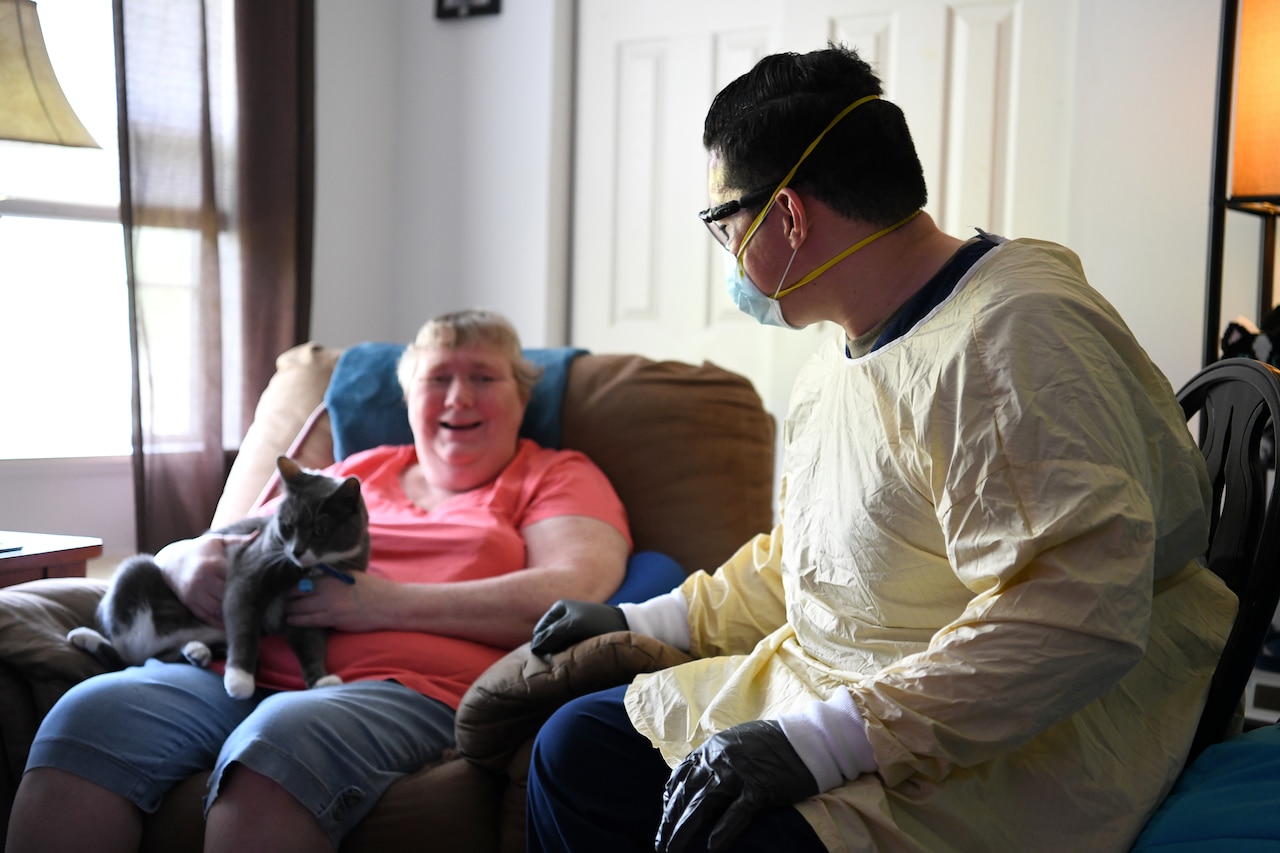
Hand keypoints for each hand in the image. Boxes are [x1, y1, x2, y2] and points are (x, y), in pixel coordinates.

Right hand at [154, 531, 256, 626]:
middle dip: (242, 603)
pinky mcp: (189, 603)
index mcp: (213, 565)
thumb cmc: (201, 549)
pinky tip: (231, 625)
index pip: (234, 580)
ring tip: (248, 618)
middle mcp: (202, 581)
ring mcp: (194, 594)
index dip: (249, 586)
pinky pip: (206, 617)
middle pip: (226, 598)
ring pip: (217, 610)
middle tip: (260, 608)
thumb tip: (259, 535)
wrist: (171, 560)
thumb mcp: (218, 541)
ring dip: (231, 616)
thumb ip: (239, 540)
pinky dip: (219, 623)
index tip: (264, 590)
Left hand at [286, 570, 389, 631]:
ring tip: (284, 613)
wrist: (390, 604)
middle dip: (287, 598)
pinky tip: (291, 621)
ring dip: (290, 611)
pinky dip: (298, 620)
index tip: (285, 589)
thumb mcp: (352, 576)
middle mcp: (329, 587)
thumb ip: (332, 577)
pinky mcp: (335, 618)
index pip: (304, 579)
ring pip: (301, 608)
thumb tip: (313, 579)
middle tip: (279, 602)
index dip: (291, 586)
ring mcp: (331, 603)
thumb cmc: (374, 590)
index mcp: (333, 575)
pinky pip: (310, 620)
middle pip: (298, 593)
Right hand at [529, 599, 627, 656]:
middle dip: (551, 650)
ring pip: (557, 646)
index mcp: (558, 608)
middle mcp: (563, 615)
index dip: (542, 645)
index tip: (551, 657)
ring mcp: (571, 626)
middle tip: (561, 660)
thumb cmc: (600, 623)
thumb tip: (534, 647)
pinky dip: (569, 654)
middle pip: (547, 639)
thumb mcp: (574, 627)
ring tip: (570, 659)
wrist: (627, 626)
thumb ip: (552, 635)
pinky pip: (568, 648)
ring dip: (561, 653)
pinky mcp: (580, 636)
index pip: (539, 632)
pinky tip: (577, 659)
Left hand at [655, 720, 817, 852]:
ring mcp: (738, 774)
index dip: (670, 800)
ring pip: (703, 805)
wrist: (806, 739)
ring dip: (685, 831)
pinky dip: (722, 833)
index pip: (681, 776)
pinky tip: (711, 849)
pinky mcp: (759, 789)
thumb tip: (697, 778)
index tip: (666, 818)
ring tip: (674, 850)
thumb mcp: (735, 742)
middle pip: (686, 794)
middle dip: (670, 821)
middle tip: (661, 844)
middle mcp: (719, 759)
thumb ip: (714, 758)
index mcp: (711, 748)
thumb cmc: (771, 743)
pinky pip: (736, 814)